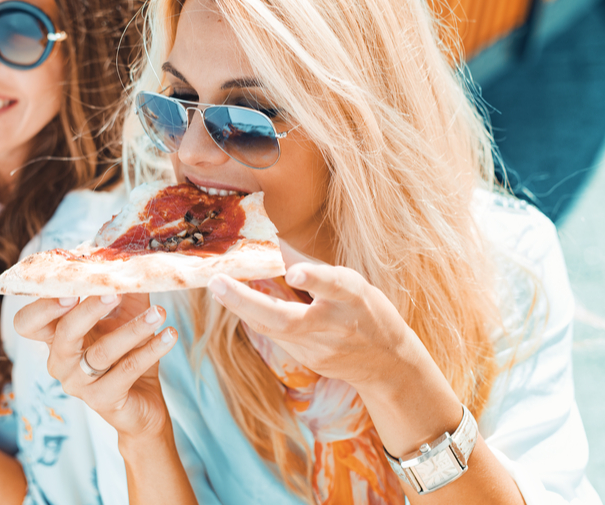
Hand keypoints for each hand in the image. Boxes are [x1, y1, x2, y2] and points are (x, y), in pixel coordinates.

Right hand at [14, 293, 178, 438]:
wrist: (144, 399)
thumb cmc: (128, 350)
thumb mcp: (124, 312)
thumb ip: (121, 284)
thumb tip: (128, 251)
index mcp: (55, 337)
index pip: (27, 323)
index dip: (42, 305)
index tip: (73, 286)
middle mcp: (60, 361)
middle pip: (64, 333)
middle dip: (89, 309)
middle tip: (114, 292)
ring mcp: (78, 383)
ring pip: (101, 353)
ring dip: (133, 329)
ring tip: (159, 312)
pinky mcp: (103, 400)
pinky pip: (126, 371)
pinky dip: (149, 350)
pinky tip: (168, 335)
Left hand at [208, 242, 419, 390]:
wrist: (388, 364)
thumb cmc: (368, 310)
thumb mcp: (351, 282)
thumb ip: (312, 267)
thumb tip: (275, 242)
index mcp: (354, 297)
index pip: (335, 286)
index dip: (315, 279)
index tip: (294, 273)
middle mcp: (336, 324)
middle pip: (288, 319)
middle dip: (247, 301)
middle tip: (217, 281)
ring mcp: (320, 348)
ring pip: (274, 329)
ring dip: (242, 307)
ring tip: (217, 286)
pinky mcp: (309, 361)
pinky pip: (275, 335)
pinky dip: (255, 316)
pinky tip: (235, 301)